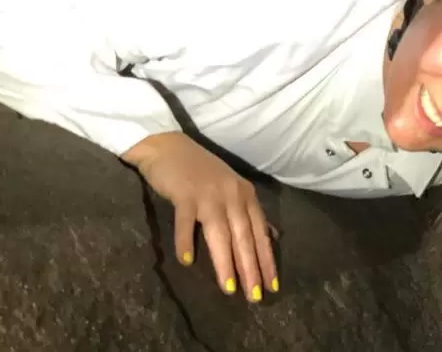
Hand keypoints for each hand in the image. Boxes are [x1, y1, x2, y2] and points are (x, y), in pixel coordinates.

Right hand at [122, 131, 277, 301]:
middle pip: (244, 236)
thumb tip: (269, 235)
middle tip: (254, 295)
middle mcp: (231, 194)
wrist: (169, 146)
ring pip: (220, 233)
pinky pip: (186, 221)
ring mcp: (208, 194)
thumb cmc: (200, 171)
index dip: (266, 258)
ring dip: (225, 262)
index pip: (260, 231)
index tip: (272, 285)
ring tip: (228, 288)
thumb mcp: (231, 188)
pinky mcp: (184, 194)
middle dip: (250, 267)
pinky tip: (187, 261)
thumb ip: (246, 211)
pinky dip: (187, 241)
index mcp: (245, 194)